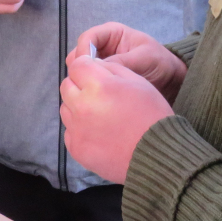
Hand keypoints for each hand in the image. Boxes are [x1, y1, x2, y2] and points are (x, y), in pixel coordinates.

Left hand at [59, 55, 173, 183]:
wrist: (155, 156)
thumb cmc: (151, 115)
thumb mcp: (138, 82)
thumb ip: (112, 68)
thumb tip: (94, 64)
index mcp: (98, 86)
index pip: (77, 65)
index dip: (86, 65)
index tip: (94, 71)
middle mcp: (82, 106)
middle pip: (66, 85)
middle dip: (79, 84)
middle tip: (98, 93)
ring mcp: (76, 129)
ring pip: (66, 108)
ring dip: (77, 105)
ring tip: (99, 113)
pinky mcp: (76, 148)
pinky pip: (69, 130)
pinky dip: (79, 127)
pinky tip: (98, 131)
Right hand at [69, 22, 186, 102]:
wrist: (170, 79)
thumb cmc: (160, 62)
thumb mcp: (144, 58)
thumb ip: (122, 61)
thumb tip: (99, 67)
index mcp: (112, 34)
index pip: (87, 38)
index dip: (83, 52)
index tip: (86, 69)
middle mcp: (103, 46)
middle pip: (79, 54)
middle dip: (81, 68)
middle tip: (88, 83)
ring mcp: (102, 62)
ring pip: (81, 69)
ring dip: (85, 79)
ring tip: (93, 91)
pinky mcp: (103, 77)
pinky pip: (89, 80)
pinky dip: (90, 87)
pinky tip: (96, 96)